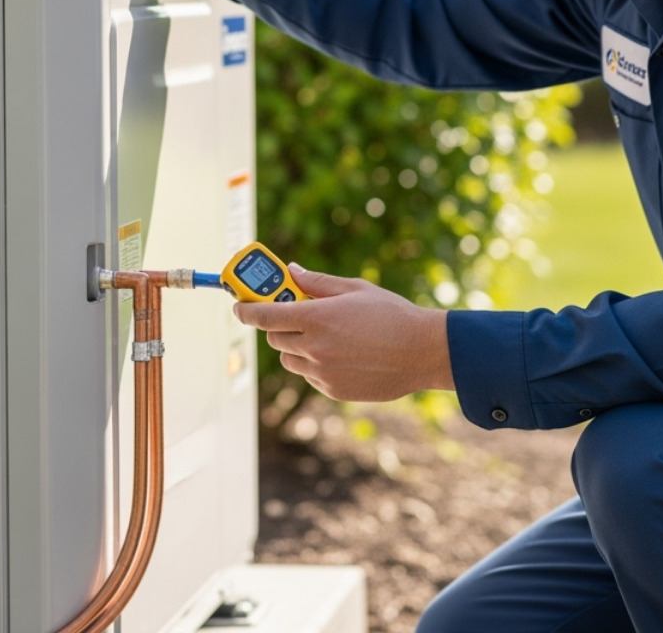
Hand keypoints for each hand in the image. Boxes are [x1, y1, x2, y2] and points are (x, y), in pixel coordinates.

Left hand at [234, 264, 455, 401]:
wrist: (423, 352)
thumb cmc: (392, 314)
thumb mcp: (354, 289)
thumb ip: (317, 282)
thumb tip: (291, 271)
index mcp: (316, 317)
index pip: (264, 315)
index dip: (246, 309)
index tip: (239, 305)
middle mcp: (314, 347)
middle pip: (273, 337)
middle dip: (278, 325)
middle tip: (295, 315)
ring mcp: (322, 372)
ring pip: (290, 359)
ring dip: (296, 346)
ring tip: (325, 336)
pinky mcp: (332, 390)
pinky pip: (310, 376)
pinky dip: (315, 365)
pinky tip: (342, 354)